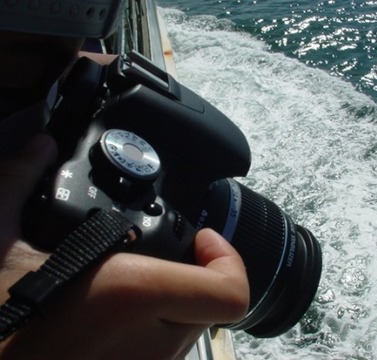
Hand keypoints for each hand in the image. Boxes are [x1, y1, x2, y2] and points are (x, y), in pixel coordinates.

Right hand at [0, 134, 248, 359]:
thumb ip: (18, 185)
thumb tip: (38, 148)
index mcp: (129, 295)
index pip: (229, 291)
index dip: (228, 259)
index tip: (202, 238)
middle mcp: (151, 344)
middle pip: (212, 303)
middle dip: (198, 272)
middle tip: (168, 252)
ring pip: (192, 328)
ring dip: (178, 298)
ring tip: (139, 276)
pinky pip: (168, 347)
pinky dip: (158, 322)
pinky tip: (121, 309)